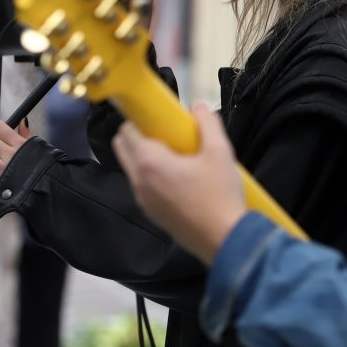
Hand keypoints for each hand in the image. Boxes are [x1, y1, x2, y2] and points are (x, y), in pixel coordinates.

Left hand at [112, 103, 246, 263]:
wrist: (224, 239)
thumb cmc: (220, 193)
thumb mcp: (219, 151)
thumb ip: (207, 123)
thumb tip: (199, 107)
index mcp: (149, 162)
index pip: (127, 131)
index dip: (141, 119)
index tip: (161, 119)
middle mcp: (138, 181)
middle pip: (122, 148)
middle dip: (139, 136)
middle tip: (168, 135)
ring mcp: (143, 200)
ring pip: (132, 168)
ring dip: (145, 157)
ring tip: (178, 157)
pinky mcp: (151, 214)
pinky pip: (143, 186)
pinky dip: (152, 176)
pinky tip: (181, 179)